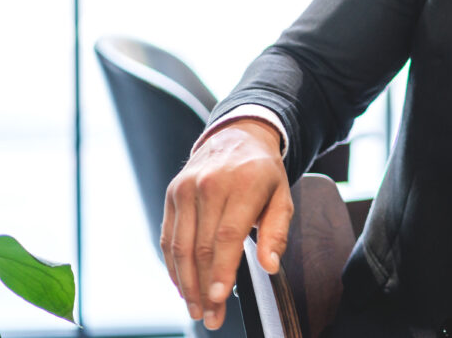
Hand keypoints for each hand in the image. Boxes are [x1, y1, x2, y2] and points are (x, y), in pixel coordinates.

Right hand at [161, 119, 291, 330]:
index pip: (227, 236)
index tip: (219, 298)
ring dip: (185, 283)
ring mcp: (186, 188)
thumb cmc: (263, 172)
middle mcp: (210, 185)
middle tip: (210, 316)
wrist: (237, 136)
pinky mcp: (171, 194)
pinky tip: (182, 285)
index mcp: (244, 184)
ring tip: (195, 309)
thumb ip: (277, 232)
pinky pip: (168, 236)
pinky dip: (172, 265)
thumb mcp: (283, 195)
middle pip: (201, 246)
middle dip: (203, 287)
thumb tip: (270, 266)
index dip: (220, 270)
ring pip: (180, 246)